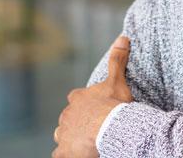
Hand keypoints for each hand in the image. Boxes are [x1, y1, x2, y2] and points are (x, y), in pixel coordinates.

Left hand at [52, 35, 133, 157]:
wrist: (109, 129)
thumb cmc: (113, 105)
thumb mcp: (117, 81)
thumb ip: (117, 60)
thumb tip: (122, 37)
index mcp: (78, 98)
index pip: (75, 97)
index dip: (83, 102)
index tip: (93, 107)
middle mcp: (67, 114)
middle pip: (68, 116)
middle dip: (76, 121)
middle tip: (91, 126)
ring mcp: (64, 133)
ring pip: (61, 134)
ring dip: (68, 137)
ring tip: (82, 141)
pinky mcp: (65, 151)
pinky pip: (59, 154)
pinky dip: (65, 154)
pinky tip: (73, 154)